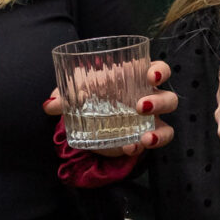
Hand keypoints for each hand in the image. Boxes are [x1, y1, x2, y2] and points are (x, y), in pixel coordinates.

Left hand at [45, 60, 176, 155]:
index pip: (158, 70)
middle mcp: (149, 99)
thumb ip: (64, 96)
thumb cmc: (90, 96)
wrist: (88, 122)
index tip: (151, 75)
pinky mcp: (143, 140)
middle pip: (169, 98)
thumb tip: (49, 104)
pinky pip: (153, 145)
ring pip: (168, 125)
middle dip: (160, 102)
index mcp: (137, 79)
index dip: (160, 71)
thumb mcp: (76, 93)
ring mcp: (149, 123)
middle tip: (141, 106)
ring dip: (159, 131)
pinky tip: (131, 148)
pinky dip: (143, 147)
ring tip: (144, 138)